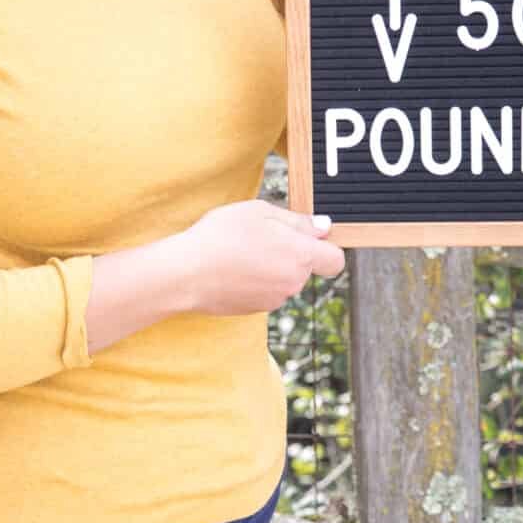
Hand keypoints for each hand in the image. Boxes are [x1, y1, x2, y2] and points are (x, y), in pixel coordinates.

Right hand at [176, 199, 344, 316]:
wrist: (186, 273)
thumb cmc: (221, 236)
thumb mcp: (260, 212)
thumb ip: (297, 221)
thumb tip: (323, 228)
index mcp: (301, 257)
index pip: (335, 260)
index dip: (326, 247)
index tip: (307, 236)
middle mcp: (293, 283)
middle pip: (305, 268)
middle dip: (290, 254)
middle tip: (260, 236)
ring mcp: (274, 300)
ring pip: (283, 280)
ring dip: (271, 267)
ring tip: (241, 252)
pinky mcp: (255, 309)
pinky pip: (264, 292)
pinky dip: (254, 281)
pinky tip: (232, 269)